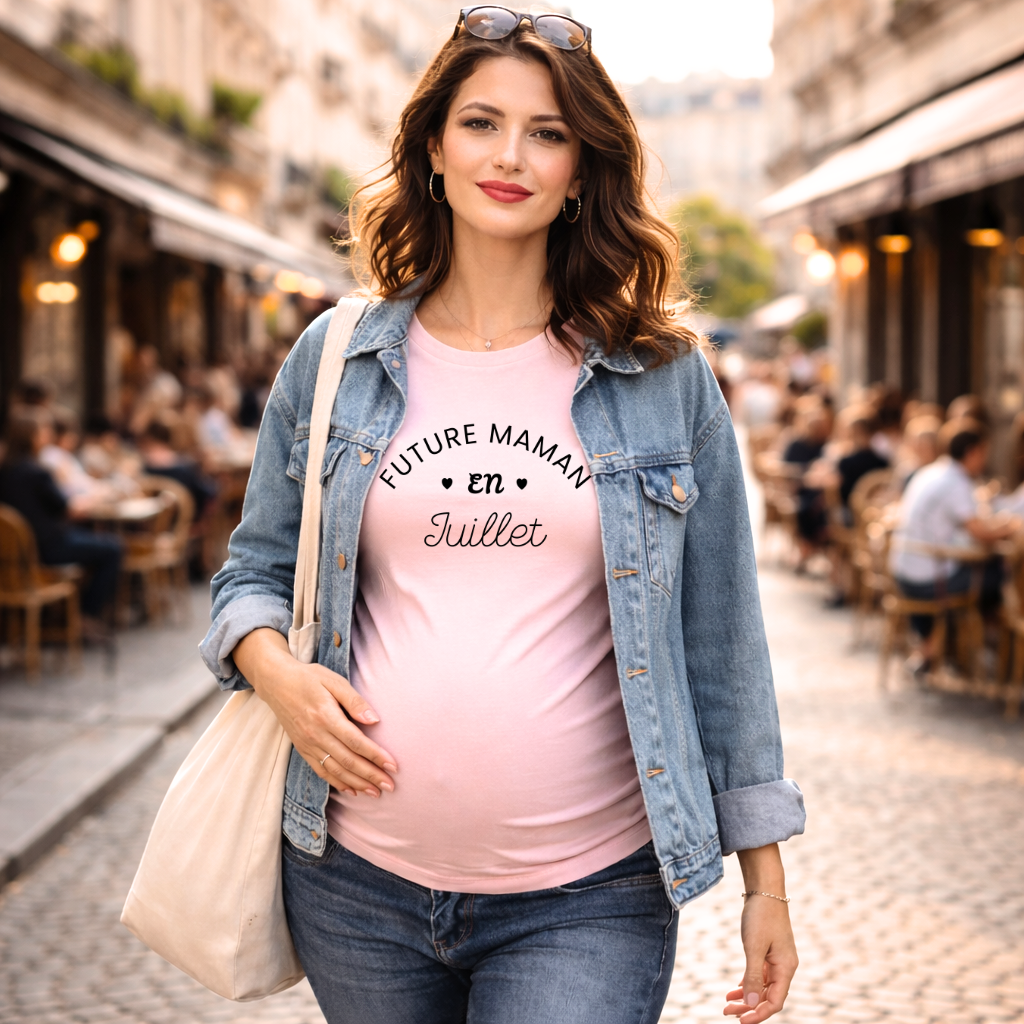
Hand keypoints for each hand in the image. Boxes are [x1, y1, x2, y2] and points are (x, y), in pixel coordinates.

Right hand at [233, 628, 397, 797]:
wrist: (276, 682)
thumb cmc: (309, 678)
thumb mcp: (334, 680)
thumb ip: (355, 701)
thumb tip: (374, 720)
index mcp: (326, 716)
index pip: (355, 741)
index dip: (375, 755)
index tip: (393, 766)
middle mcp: (316, 734)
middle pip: (347, 761)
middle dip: (371, 775)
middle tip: (390, 786)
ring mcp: (307, 744)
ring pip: (335, 770)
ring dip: (357, 784)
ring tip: (376, 792)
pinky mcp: (302, 749)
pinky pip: (321, 770)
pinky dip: (337, 783)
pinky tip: (352, 790)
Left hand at [724, 844, 797, 1022]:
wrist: (765, 889)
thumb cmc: (761, 915)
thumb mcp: (754, 947)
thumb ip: (752, 976)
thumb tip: (750, 1004)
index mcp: (786, 968)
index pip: (775, 1002)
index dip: (759, 1014)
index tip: (740, 1021)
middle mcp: (784, 967)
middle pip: (768, 997)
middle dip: (749, 1007)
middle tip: (727, 1012)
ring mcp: (777, 959)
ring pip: (763, 986)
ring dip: (746, 996)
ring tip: (727, 1003)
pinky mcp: (769, 951)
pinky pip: (760, 975)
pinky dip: (748, 983)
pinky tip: (735, 989)